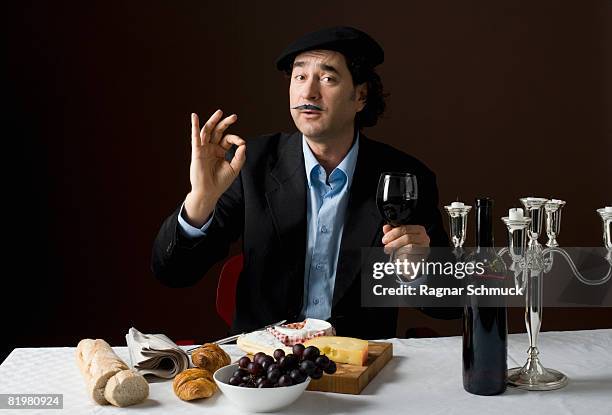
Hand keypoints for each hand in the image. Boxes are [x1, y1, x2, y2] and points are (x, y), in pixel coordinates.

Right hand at [184, 110, 245, 225]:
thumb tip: (243, 144)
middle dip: (225, 123)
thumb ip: (240, 156)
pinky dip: (195, 126)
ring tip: (220, 112)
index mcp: (220, 152)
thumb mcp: (234, 168)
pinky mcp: (197, 152)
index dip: (236, 139)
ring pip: (207, 131)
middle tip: (234, 116)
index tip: (241, 143)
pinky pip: (195, 137)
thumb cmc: (221, 182)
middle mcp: (211, 148)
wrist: (209, 192)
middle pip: (218, 131)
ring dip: (213, 121)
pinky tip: (195, 117)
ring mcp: (204, 149)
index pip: (228, 139)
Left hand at [382, 224, 430, 278]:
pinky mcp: (422, 258)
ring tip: (391, 252)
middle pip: (407, 238)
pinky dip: (401, 257)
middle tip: (386, 247)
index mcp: (418, 230)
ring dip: (397, 250)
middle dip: (394, 242)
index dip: (393, 233)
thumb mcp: (398, 238)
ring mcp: (424, 248)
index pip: (405, 228)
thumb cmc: (405, 249)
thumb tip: (386, 227)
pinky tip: (397, 258)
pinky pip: (410, 257)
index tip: (385, 239)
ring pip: (409, 247)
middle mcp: (424, 238)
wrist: (411, 263)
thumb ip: (392, 232)